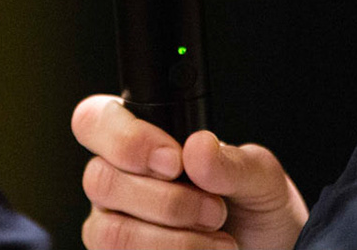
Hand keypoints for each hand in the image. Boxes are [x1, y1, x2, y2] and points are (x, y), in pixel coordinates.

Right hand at [72, 95, 306, 249]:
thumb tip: (198, 147)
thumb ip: (232, 161)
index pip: (95, 120)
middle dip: (167, 201)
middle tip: (215, 209)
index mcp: (141, 138)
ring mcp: (113, 222)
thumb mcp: (261, 177)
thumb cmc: (256, 207)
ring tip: (217, 237)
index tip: (176, 162)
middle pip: (100, 179)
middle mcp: (116, 178)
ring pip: (111, 230)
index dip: (126, 139)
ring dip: (173, 239)